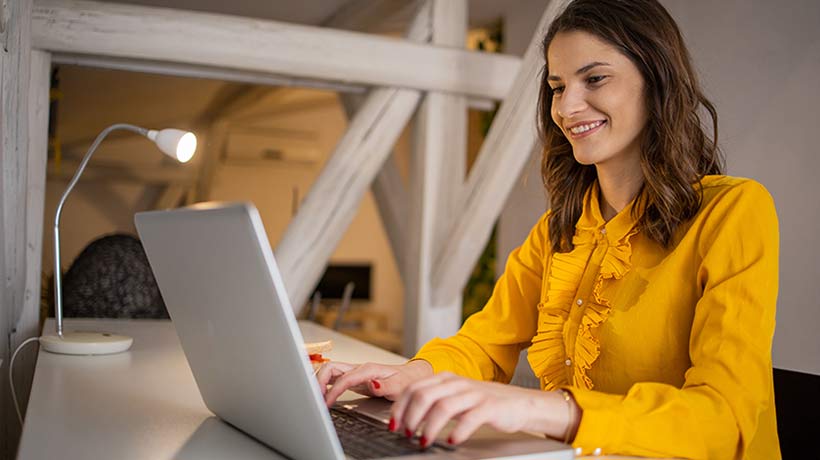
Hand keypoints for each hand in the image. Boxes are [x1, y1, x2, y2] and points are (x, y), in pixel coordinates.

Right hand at [317, 360, 433, 406]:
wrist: (411, 376)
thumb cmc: (406, 379)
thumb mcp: (400, 385)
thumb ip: (386, 385)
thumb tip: (372, 384)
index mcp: (368, 369)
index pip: (344, 378)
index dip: (333, 391)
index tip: (326, 404)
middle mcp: (359, 369)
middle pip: (330, 368)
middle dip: (318, 381)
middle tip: (314, 399)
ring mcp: (355, 373)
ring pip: (329, 371)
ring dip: (318, 382)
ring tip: (314, 397)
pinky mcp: (353, 379)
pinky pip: (334, 378)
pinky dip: (324, 385)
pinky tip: (321, 395)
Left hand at [389, 372, 575, 446]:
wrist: (520, 403)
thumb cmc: (485, 404)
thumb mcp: (455, 398)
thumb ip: (434, 403)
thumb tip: (405, 418)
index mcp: (445, 379)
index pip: (413, 388)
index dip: (399, 407)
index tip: (393, 424)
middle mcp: (457, 383)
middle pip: (424, 395)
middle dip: (410, 417)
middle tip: (405, 434)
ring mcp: (473, 394)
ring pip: (443, 406)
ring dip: (428, 426)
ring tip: (423, 441)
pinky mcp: (489, 407)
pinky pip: (470, 418)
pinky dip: (458, 431)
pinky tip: (452, 441)